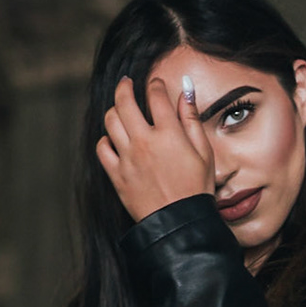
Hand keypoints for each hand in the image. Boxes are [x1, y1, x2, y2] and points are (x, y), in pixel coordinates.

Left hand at [96, 75, 212, 222]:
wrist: (180, 223)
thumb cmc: (196, 188)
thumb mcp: (203, 151)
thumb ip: (191, 119)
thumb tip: (186, 91)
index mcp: (169, 134)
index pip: (155, 96)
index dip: (154, 84)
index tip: (155, 83)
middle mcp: (144, 142)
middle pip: (124, 102)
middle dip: (125, 87)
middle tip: (127, 83)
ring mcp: (127, 158)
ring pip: (110, 121)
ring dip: (114, 110)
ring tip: (120, 110)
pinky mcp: (116, 175)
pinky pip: (102, 149)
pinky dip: (105, 140)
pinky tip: (114, 140)